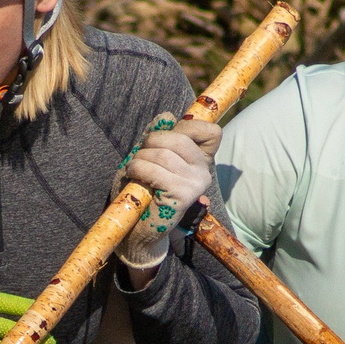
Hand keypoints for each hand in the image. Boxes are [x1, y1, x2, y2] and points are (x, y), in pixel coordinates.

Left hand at [117, 112, 218, 272]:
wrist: (136, 227)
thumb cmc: (141, 189)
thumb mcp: (148, 156)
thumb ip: (157, 136)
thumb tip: (166, 116)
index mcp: (200, 160)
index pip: (210, 131)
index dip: (184, 127)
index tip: (162, 142)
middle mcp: (204, 171)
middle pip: (180, 137)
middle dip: (151, 141)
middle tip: (139, 156)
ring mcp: (196, 184)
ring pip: (163, 154)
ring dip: (140, 158)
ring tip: (134, 170)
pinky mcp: (183, 195)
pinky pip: (156, 171)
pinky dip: (138, 169)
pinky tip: (134, 178)